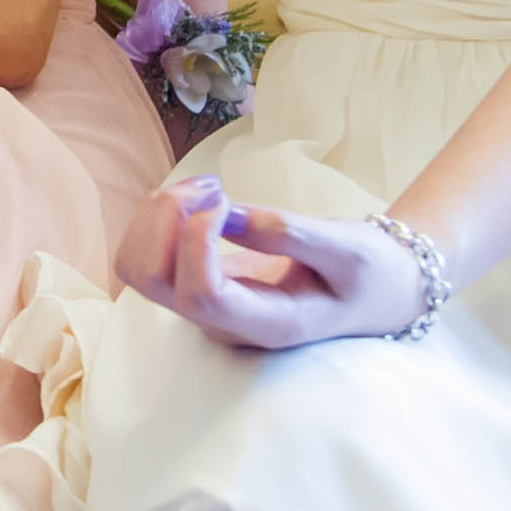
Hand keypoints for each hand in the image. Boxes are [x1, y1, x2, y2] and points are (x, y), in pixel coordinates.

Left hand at [109, 175, 421, 351]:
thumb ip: (289, 234)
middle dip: (166, 218)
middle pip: (151, 279)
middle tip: (214, 186)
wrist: (374, 291)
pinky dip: (158, 215)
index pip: (202, 296)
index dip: (196, 242)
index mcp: (268, 324)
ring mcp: (204, 307)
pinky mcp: (194, 285)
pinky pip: (146, 254)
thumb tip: (228, 217)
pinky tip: (200, 197)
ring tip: (207, 187)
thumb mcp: (348, 249)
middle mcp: (225, 323)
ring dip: (156, 214)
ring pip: (137, 266)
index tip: (224, 201)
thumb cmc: (369, 273)